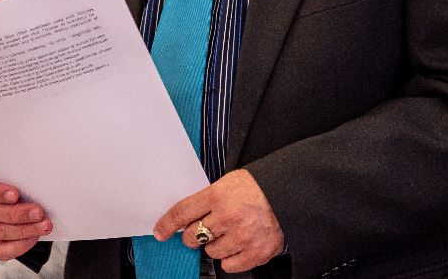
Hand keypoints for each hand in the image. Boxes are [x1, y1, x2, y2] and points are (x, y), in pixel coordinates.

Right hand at [0, 162, 52, 260]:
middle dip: (18, 214)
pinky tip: (34, 237)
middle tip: (39, 212)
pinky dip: (19, 246)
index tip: (15, 194)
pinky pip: (1, 250)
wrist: (20, 185)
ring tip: (44, 225)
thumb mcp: (15, 163)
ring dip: (24, 230)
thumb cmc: (17, 171)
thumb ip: (20, 165)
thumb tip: (39, 168)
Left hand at [154, 168, 284, 272]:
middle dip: (194, 235)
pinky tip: (239, 243)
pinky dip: (231, 258)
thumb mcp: (227, 182)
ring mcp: (243, 236)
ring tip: (229, 232)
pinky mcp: (256, 252)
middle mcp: (229, 216)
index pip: (183, 212)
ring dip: (215, 245)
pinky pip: (229, 265)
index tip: (160, 232)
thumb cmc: (256, 188)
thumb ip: (206, 199)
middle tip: (203, 230)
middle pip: (194, 236)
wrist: (287, 194)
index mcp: (219, 194)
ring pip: (211, 252)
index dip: (168, 224)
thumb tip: (183, 218)